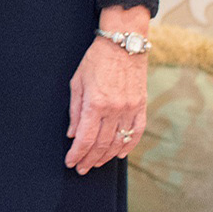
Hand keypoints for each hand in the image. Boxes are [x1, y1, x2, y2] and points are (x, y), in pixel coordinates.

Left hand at [66, 17, 148, 173]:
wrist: (124, 43)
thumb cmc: (96, 59)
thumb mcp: (77, 82)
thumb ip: (75, 111)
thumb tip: (72, 134)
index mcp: (95, 103)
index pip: (85, 138)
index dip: (77, 154)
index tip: (71, 162)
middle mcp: (114, 109)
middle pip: (101, 144)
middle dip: (89, 159)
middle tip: (81, 168)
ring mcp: (130, 109)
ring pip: (118, 142)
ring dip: (105, 157)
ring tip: (95, 163)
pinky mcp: (141, 106)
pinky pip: (136, 132)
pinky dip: (128, 146)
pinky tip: (119, 154)